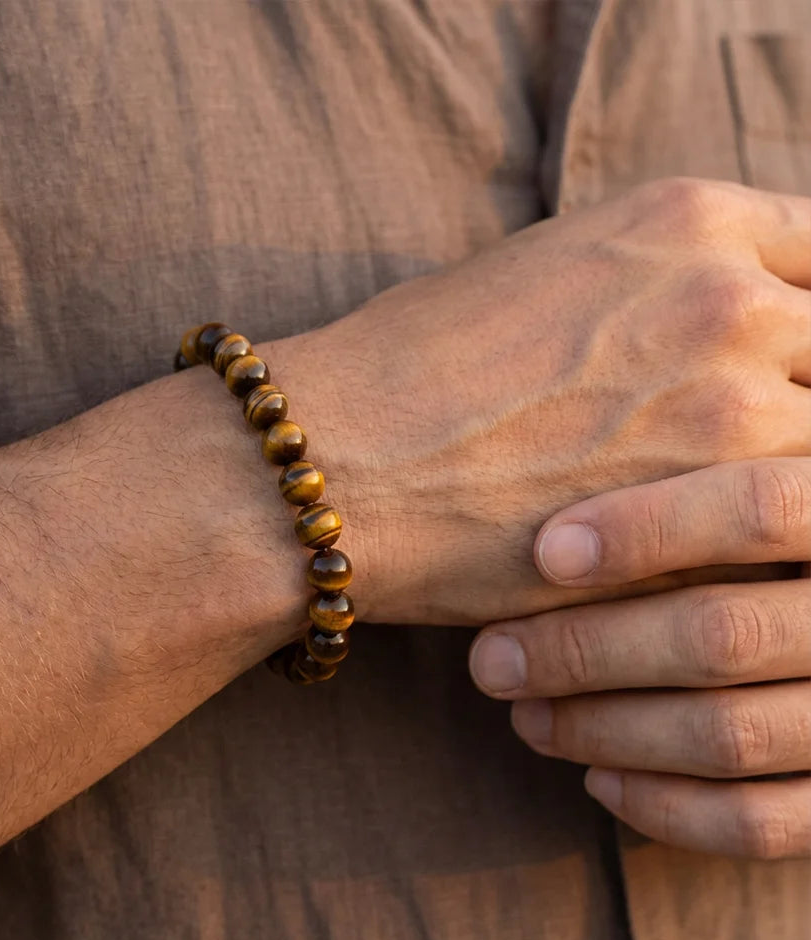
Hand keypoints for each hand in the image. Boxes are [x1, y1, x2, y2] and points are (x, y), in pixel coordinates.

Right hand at [267, 177, 810, 625]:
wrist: (338, 461)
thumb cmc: (408, 369)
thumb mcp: (537, 275)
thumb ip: (647, 288)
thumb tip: (698, 330)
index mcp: (686, 220)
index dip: (806, 315)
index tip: (780, 362)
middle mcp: (729, 300)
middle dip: (796, 400)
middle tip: (731, 448)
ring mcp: (732, 410)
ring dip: (782, 484)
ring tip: (719, 517)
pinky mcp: (704, 521)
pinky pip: (786, 533)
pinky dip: (760, 548)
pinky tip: (705, 557)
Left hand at [469, 457, 810, 857]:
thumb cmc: (766, 522)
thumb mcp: (755, 453)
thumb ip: (688, 437)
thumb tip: (540, 415)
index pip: (759, 506)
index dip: (646, 530)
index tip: (544, 552)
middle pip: (723, 632)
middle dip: (586, 652)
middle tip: (489, 659)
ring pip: (732, 732)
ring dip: (604, 728)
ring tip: (522, 711)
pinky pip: (769, 823)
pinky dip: (670, 807)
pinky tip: (598, 778)